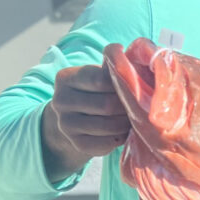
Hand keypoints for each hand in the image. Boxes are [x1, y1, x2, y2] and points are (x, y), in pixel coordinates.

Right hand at [41, 63, 130, 180]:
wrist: (73, 120)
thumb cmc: (94, 92)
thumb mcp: (97, 75)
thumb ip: (111, 68)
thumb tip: (128, 55)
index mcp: (65, 78)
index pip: (101, 79)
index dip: (123, 84)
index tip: (134, 85)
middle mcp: (61, 101)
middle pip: (108, 105)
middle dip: (128, 106)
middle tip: (139, 106)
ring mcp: (66, 124)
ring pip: (110, 125)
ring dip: (127, 123)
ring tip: (132, 118)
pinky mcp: (76, 144)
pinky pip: (107, 143)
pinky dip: (120, 138)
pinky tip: (122, 132)